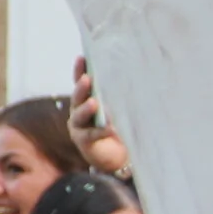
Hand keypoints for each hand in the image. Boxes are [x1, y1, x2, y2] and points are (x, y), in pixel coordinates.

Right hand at [69, 57, 130, 177]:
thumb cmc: (124, 127)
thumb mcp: (122, 109)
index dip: (80, 70)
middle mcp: (79, 111)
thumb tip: (134, 76)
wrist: (121, 156)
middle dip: (82, 88)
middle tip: (87, 79)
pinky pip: (91, 134)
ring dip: (86, 108)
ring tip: (94, 103)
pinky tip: (109, 128)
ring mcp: (79, 126)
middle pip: (78, 97)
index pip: (81, 81)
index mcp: (87, 99)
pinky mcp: (83, 141)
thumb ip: (121, 97)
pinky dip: (101, 131)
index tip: (82, 57)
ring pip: (79, 115)